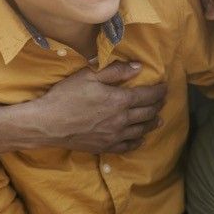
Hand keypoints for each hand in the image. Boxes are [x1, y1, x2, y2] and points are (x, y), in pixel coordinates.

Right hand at [33, 61, 166, 153]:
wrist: (48, 124)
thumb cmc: (66, 96)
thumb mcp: (89, 76)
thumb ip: (116, 71)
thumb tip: (138, 67)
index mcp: (119, 100)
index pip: (147, 95)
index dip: (159, 91)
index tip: (165, 87)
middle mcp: (122, 120)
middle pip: (147, 113)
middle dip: (157, 105)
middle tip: (163, 101)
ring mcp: (114, 136)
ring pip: (141, 130)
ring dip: (152, 123)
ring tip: (159, 120)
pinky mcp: (105, 146)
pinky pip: (128, 146)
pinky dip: (138, 142)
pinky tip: (140, 139)